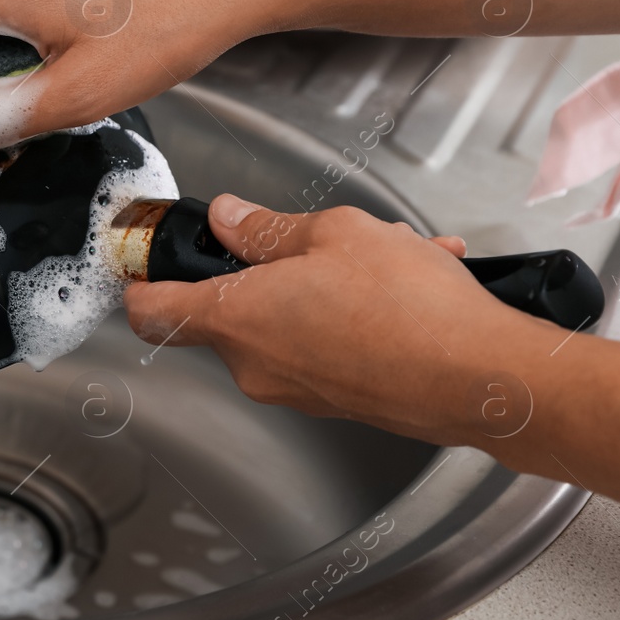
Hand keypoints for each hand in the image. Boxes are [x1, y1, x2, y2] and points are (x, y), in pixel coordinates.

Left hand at [123, 195, 565, 447]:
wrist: (481, 379)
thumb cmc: (408, 307)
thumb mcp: (334, 234)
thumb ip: (269, 228)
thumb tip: (229, 219)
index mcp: (235, 318)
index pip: (150, 313)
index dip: (138, 283)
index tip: (142, 263)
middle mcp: (256, 364)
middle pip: (228, 309)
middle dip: (265, 268)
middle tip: (309, 238)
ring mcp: (297, 389)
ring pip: (288, 321)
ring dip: (323, 284)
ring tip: (386, 255)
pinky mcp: (338, 401)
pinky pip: (330, 344)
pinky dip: (357, 312)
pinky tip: (410, 282)